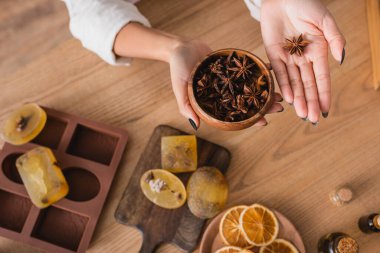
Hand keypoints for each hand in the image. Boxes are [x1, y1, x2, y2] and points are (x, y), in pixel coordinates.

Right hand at [169, 40, 283, 127]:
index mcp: (214, 102)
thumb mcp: (179, 88)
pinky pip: (247, 70)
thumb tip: (196, 126)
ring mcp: (229, 80)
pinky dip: (258, 70)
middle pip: (246, 102)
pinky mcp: (231, 67)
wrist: (180, 47)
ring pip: (249, 87)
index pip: (234, 114)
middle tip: (279, 107)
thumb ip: (185, 106)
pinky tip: (270, 70)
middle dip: (263, 105)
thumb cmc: (177, 69)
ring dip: (264, 90)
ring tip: (279, 92)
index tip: (264, 122)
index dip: (249, 120)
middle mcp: (224, 92)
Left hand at [260, 0, 345, 122]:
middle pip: (307, 84)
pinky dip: (283, 85)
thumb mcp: (325, 20)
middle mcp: (303, 57)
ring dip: (297, 98)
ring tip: (300, 114)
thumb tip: (342, 59)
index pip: (322, 78)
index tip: (325, 110)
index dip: (324, 94)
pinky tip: (288, 98)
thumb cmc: (306, 3)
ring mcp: (288, 57)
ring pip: (294, 82)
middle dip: (310, 102)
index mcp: (318, 51)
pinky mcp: (273, 53)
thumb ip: (335, 39)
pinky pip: (278, 72)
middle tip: (311, 119)